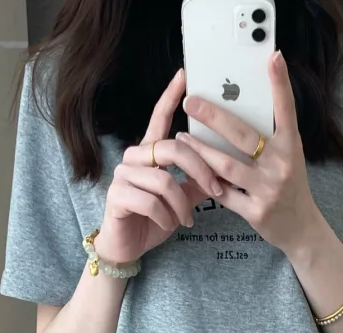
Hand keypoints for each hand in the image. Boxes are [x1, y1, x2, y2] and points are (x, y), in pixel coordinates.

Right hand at [95, 69, 225, 266]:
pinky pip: (150, 202)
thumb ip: (198, 182)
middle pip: (173, 148)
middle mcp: (134, 157)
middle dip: (200, 171)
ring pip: (163, 180)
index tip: (184, 76)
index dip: (170, 97)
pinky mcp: (116, 195)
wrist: (128, 247)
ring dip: (182, 204)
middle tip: (215, 191)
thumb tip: (226, 170)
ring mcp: (123, 174)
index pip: (159, 118)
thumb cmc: (154, 220)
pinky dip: (166, 217)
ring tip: (187, 220)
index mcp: (150, 152)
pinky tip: (168, 225)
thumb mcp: (182, 200)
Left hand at [177, 51, 323, 258]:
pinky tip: (192, 171)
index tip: (273, 58)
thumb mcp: (288, 157)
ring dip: (200, 150)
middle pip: (243, 135)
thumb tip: (237, 109)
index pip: (286, 110)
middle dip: (214, 117)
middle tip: (191, 102)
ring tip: (182, 137)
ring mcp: (268, 189)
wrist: (301, 229)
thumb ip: (268, 137)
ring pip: (226, 165)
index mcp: (290, 146)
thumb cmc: (289, 186)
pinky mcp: (256, 211)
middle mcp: (281, 165)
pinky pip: (224, 193)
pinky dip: (207, 182)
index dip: (280, 84)